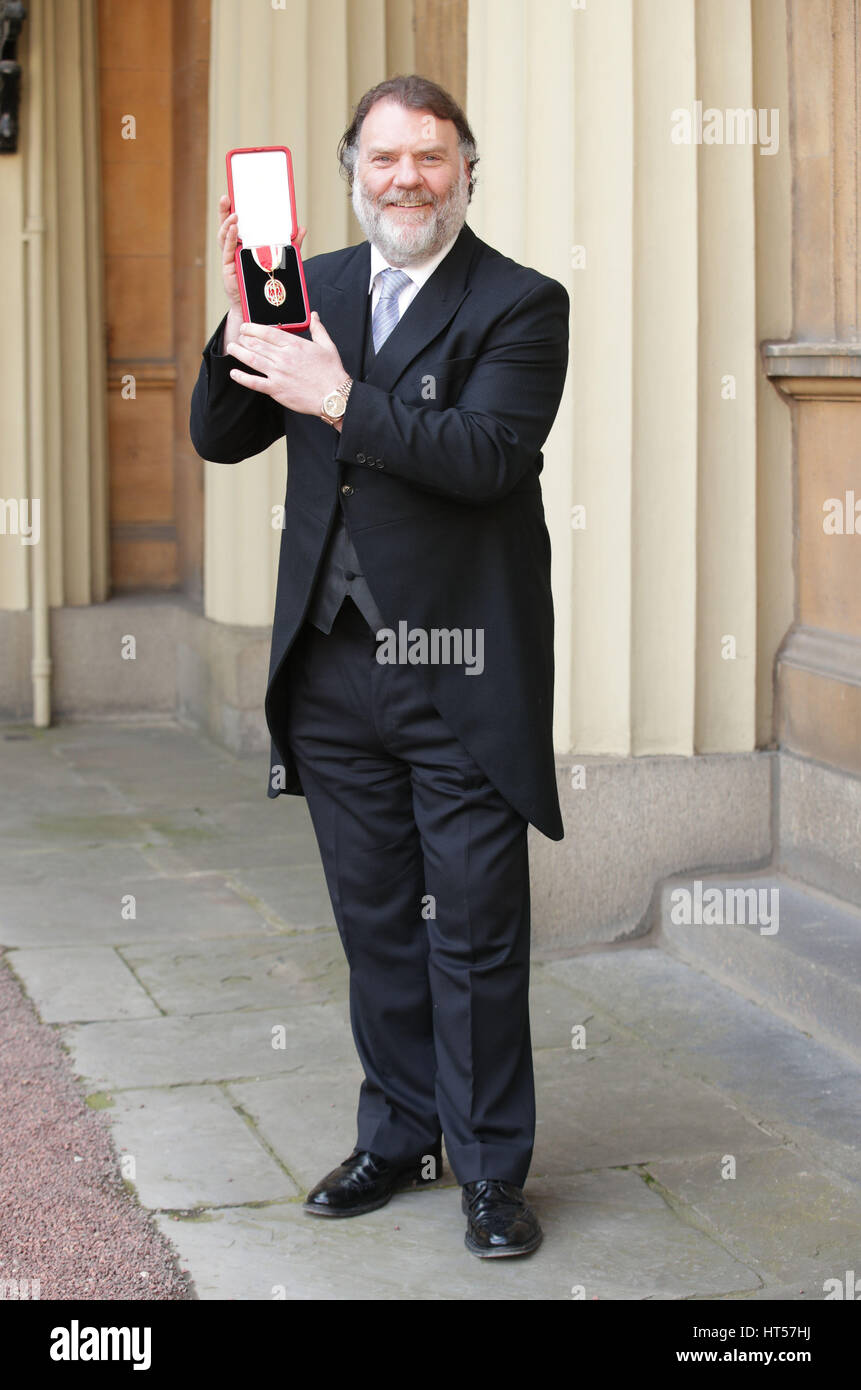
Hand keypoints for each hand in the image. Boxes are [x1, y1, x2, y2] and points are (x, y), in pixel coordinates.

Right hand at [217, 192, 305, 314]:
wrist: (258, 306)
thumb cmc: (266, 282)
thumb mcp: (281, 259)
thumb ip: (290, 244)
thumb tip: (301, 228)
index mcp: (244, 244)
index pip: (236, 223)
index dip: (232, 209)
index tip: (232, 195)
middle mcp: (234, 249)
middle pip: (226, 226)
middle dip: (224, 211)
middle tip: (226, 197)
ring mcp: (230, 258)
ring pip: (224, 237)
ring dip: (227, 224)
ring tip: (234, 215)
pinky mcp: (229, 267)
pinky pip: (228, 251)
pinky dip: (230, 239)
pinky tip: (234, 229)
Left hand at [225, 311, 347, 417]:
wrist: (333, 395)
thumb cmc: (331, 372)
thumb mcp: (327, 346)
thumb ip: (318, 329)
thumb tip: (314, 316)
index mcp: (294, 345)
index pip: (267, 332)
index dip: (253, 328)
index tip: (246, 327)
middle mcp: (283, 357)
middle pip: (257, 344)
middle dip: (244, 339)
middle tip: (238, 337)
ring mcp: (278, 374)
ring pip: (252, 360)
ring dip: (239, 353)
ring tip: (231, 348)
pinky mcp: (276, 390)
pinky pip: (255, 382)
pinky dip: (242, 377)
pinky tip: (234, 373)